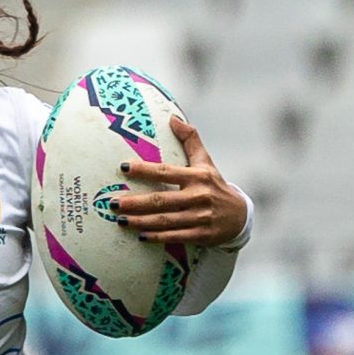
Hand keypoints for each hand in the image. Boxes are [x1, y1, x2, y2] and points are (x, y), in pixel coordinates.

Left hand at [108, 117, 248, 247]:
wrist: (239, 216)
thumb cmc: (215, 185)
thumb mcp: (206, 162)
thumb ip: (190, 140)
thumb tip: (173, 118)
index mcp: (197, 176)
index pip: (166, 171)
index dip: (145, 170)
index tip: (124, 167)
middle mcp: (198, 196)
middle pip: (161, 199)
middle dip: (135, 202)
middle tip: (114, 203)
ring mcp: (200, 217)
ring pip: (165, 220)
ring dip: (141, 221)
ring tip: (120, 220)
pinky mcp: (201, 235)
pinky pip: (175, 236)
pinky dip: (157, 236)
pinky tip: (140, 235)